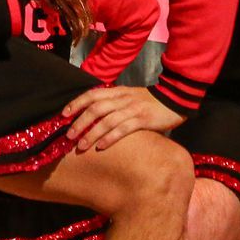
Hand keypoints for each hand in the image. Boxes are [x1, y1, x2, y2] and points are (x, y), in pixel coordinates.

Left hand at [62, 85, 181, 152]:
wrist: (176, 98)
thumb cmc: (150, 102)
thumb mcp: (130, 97)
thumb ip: (115, 103)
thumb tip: (94, 116)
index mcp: (118, 92)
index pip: (92, 94)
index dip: (76, 103)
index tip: (64, 114)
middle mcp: (123, 99)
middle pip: (96, 108)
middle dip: (80, 122)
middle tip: (69, 136)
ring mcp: (133, 109)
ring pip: (107, 120)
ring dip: (91, 133)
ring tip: (81, 146)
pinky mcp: (144, 119)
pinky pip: (123, 129)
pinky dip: (110, 138)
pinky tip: (101, 147)